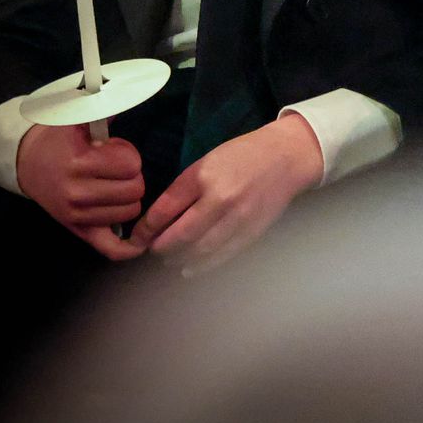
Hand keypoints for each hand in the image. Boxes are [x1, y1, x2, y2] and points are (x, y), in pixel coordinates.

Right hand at [16, 123, 144, 260]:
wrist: (27, 163)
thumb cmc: (58, 138)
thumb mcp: (78, 119)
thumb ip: (104, 110)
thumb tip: (132, 93)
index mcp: (78, 162)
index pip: (130, 165)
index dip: (129, 155)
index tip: (114, 151)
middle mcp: (77, 192)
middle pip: (134, 191)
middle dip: (132, 176)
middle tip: (114, 169)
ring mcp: (76, 215)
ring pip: (129, 213)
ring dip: (128, 198)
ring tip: (110, 185)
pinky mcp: (77, 230)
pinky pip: (109, 248)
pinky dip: (127, 247)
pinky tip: (139, 240)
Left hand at [127, 115, 323, 273]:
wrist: (286, 158)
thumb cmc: (243, 155)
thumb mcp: (207, 162)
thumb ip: (184, 189)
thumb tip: (158, 220)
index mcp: (205, 175)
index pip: (166, 208)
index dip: (147, 228)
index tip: (136, 238)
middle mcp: (221, 198)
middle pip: (181, 235)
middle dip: (161, 247)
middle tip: (153, 250)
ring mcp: (238, 218)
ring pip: (200, 250)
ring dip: (179, 259)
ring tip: (170, 259)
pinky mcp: (252, 233)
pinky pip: (221, 256)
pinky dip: (202, 266)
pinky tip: (190, 268)